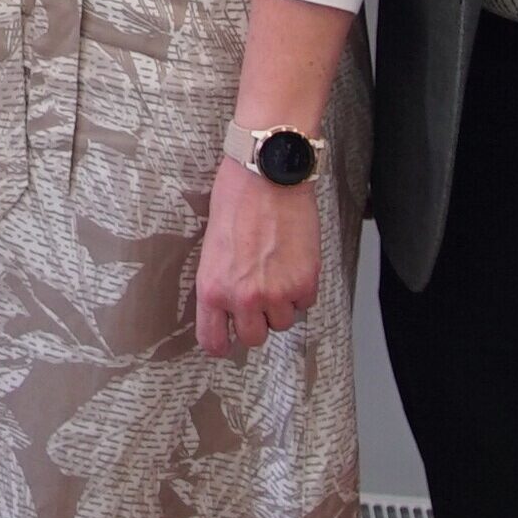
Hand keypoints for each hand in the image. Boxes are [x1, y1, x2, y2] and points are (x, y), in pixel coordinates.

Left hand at [193, 157, 321, 357]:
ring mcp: (277, 293)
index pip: (214, 342)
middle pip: (254, 338)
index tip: (228, 337)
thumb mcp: (212, 248)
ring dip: (282, 304)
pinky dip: (302, 288)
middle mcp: (244, 298)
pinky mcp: (305, 282)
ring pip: (283, 322)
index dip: (222, 342)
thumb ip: (220, 282)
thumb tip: (226, 308)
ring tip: (277, 272)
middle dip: (257, 321)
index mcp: (213, 289)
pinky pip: (306, 303)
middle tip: (259, 297)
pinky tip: (294, 262)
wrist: (268, 175)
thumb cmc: (236, 200)